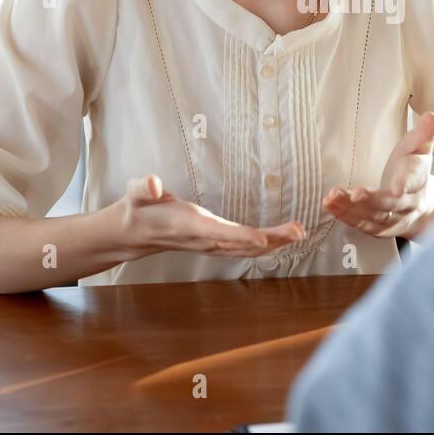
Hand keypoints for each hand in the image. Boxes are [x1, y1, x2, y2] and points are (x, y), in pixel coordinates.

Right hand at [116, 174, 304, 258]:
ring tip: (298, 233)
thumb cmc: (140, 207)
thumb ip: (144, 187)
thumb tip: (153, 184)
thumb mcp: (137, 192)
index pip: (218, 233)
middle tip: (298, 231)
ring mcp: (211, 245)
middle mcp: (204, 239)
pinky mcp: (215, 245)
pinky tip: (281, 240)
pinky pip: (243, 249)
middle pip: (241, 245)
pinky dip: (264, 245)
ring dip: (274, 243)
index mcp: (189, 225)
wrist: (135, 232)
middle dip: (271, 240)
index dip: (240, 236)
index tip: (262, 239)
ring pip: (246, 250)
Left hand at [321, 112, 433, 238]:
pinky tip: (331, 207)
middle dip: (372, 200)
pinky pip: (364, 226)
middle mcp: (408, 203)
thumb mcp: (421, 150)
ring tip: (332, 197)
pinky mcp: (382, 229)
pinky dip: (347, 218)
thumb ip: (424, 134)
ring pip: (374, 217)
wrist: (426, 205)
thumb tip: (430, 117)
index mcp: (419, 179)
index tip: (397, 187)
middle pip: (391, 204)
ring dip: (352, 209)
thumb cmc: (415, 170)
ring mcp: (395, 219)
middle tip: (354, 194)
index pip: (414, 181)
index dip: (406, 183)